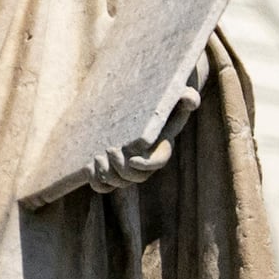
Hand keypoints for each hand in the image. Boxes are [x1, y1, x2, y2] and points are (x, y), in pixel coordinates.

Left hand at [91, 52, 212, 192]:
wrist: (140, 102)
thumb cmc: (159, 98)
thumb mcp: (175, 94)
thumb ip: (185, 97)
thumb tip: (191, 99)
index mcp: (161, 146)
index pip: (157, 162)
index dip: (146, 165)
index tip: (132, 158)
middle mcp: (145, 161)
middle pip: (136, 177)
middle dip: (121, 168)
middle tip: (109, 150)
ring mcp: (128, 166)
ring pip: (119, 182)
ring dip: (107, 175)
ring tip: (97, 158)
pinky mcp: (112, 166)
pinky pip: (105, 184)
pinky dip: (97, 181)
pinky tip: (88, 167)